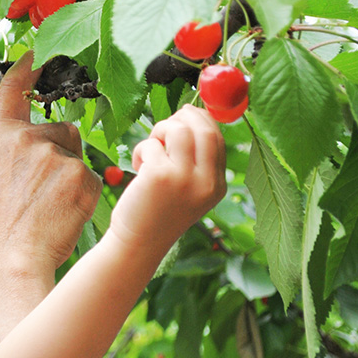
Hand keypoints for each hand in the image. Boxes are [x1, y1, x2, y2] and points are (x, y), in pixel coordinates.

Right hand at [0, 51, 101, 275]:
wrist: (11, 256)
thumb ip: (10, 146)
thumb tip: (35, 135)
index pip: (15, 88)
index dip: (30, 66)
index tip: (39, 51)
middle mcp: (25, 138)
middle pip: (61, 130)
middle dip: (59, 154)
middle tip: (40, 191)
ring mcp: (54, 155)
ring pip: (77, 155)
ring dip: (71, 174)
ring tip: (49, 204)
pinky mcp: (80, 175)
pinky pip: (90, 177)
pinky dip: (83, 195)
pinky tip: (64, 212)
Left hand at [111, 104, 226, 251]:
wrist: (138, 243)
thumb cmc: (158, 212)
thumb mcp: (188, 190)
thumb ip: (196, 161)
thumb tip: (190, 116)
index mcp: (218, 185)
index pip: (219, 138)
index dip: (201, 120)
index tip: (184, 114)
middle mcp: (207, 182)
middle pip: (204, 128)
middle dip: (181, 118)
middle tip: (163, 128)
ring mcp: (184, 179)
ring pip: (178, 129)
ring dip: (159, 131)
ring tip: (150, 150)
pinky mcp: (159, 176)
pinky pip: (152, 144)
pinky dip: (141, 150)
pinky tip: (138, 167)